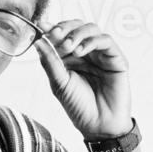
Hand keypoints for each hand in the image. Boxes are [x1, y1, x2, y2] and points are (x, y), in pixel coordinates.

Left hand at [35, 20, 131, 138]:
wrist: (99, 125)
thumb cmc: (79, 107)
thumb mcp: (59, 83)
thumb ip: (49, 61)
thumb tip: (37, 41)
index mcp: (70, 58)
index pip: (62, 34)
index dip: (52, 28)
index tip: (41, 26)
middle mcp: (86, 53)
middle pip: (76, 26)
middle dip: (64, 28)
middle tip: (55, 35)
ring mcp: (101, 54)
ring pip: (91, 28)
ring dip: (77, 33)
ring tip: (68, 47)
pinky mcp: (116, 58)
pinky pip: (106, 40)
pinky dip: (92, 41)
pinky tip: (81, 51)